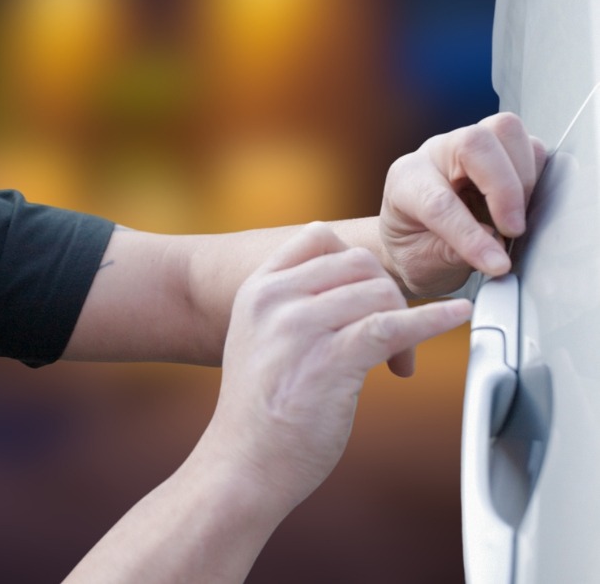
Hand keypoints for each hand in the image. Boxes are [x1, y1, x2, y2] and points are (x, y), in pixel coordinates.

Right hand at [198, 223, 470, 515]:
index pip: (317, 237)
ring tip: (399, 361)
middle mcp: (275, 299)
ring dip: (405, 321)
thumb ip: (290, 306)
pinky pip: (393, 325)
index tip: (371, 291)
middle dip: (387, 292)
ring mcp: (300, 327)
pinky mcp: (330, 360)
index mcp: (257, 290)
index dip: (354, 260)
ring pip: (379, 291)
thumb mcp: (258, 338)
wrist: (244, 464)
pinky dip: (434, 319)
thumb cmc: (259, 412)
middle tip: (393, 337)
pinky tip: (457, 316)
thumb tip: (349, 288)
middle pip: (357, 262)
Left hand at [380, 112, 545, 296]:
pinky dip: (536, 175)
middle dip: (504, 189)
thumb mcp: (421, 264)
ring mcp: (468, 145)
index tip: (496, 264)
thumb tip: (492, 242)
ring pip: (505, 131)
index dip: (470, 234)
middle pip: (475, 142)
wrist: (416, 238)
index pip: (439, 201)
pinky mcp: (498, 148)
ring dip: (523, 177)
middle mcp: (436, 154)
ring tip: (515, 218)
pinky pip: (530, 145)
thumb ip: (451, 254)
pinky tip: (523, 205)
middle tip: (512, 231)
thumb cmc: (415, 247)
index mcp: (406, 181)